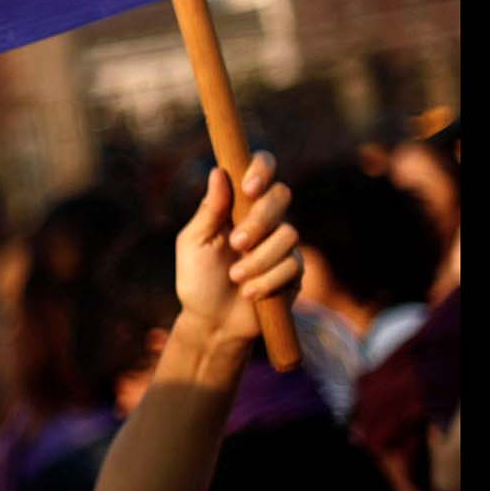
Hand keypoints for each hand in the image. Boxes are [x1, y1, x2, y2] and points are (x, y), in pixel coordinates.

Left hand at [174, 153, 297, 342]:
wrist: (212, 321)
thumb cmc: (197, 278)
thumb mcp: (194, 243)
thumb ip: (209, 210)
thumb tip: (218, 172)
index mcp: (237, 205)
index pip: (260, 169)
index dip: (261, 169)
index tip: (249, 187)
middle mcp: (264, 219)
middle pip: (281, 195)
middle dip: (259, 221)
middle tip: (236, 243)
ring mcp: (282, 243)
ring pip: (288, 234)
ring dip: (258, 260)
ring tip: (235, 278)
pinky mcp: (295, 269)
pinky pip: (292, 264)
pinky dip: (267, 280)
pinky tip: (250, 293)